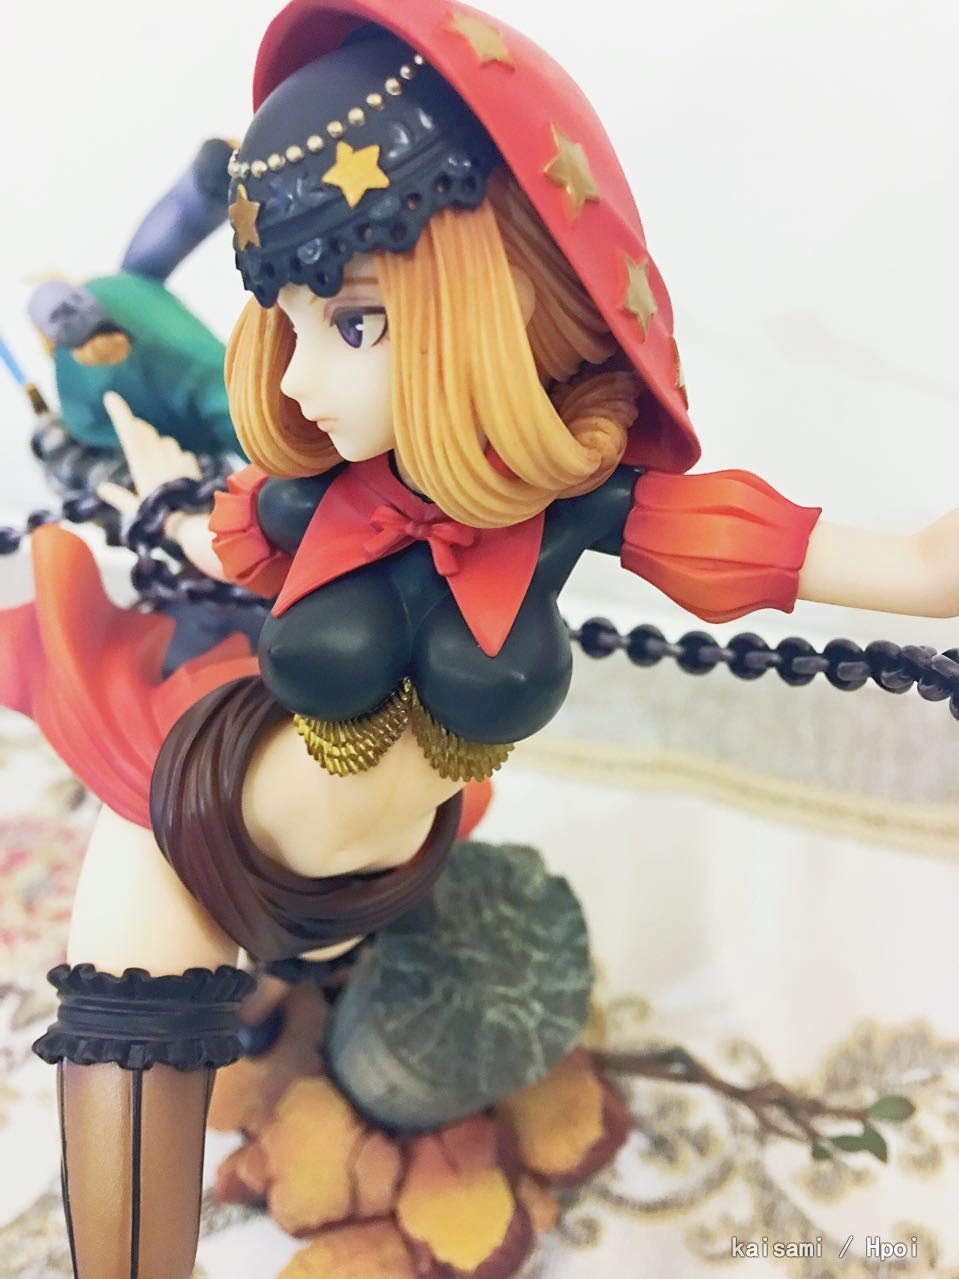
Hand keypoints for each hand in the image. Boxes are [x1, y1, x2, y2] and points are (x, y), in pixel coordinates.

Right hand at [96, 391, 201, 527]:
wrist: (190, 524)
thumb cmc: (158, 519)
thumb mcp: (135, 509)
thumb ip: (119, 497)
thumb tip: (102, 488)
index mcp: (141, 465)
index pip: (128, 433)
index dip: (120, 413)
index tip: (110, 397)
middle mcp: (159, 458)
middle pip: (147, 433)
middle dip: (139, 429)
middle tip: (133, 427)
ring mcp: (177, 461)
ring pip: (166, 443)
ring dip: (159, 445)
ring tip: (157, 458)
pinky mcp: (191, 467)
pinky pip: (184, 455)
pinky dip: (178, 458)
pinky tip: (177, 469)